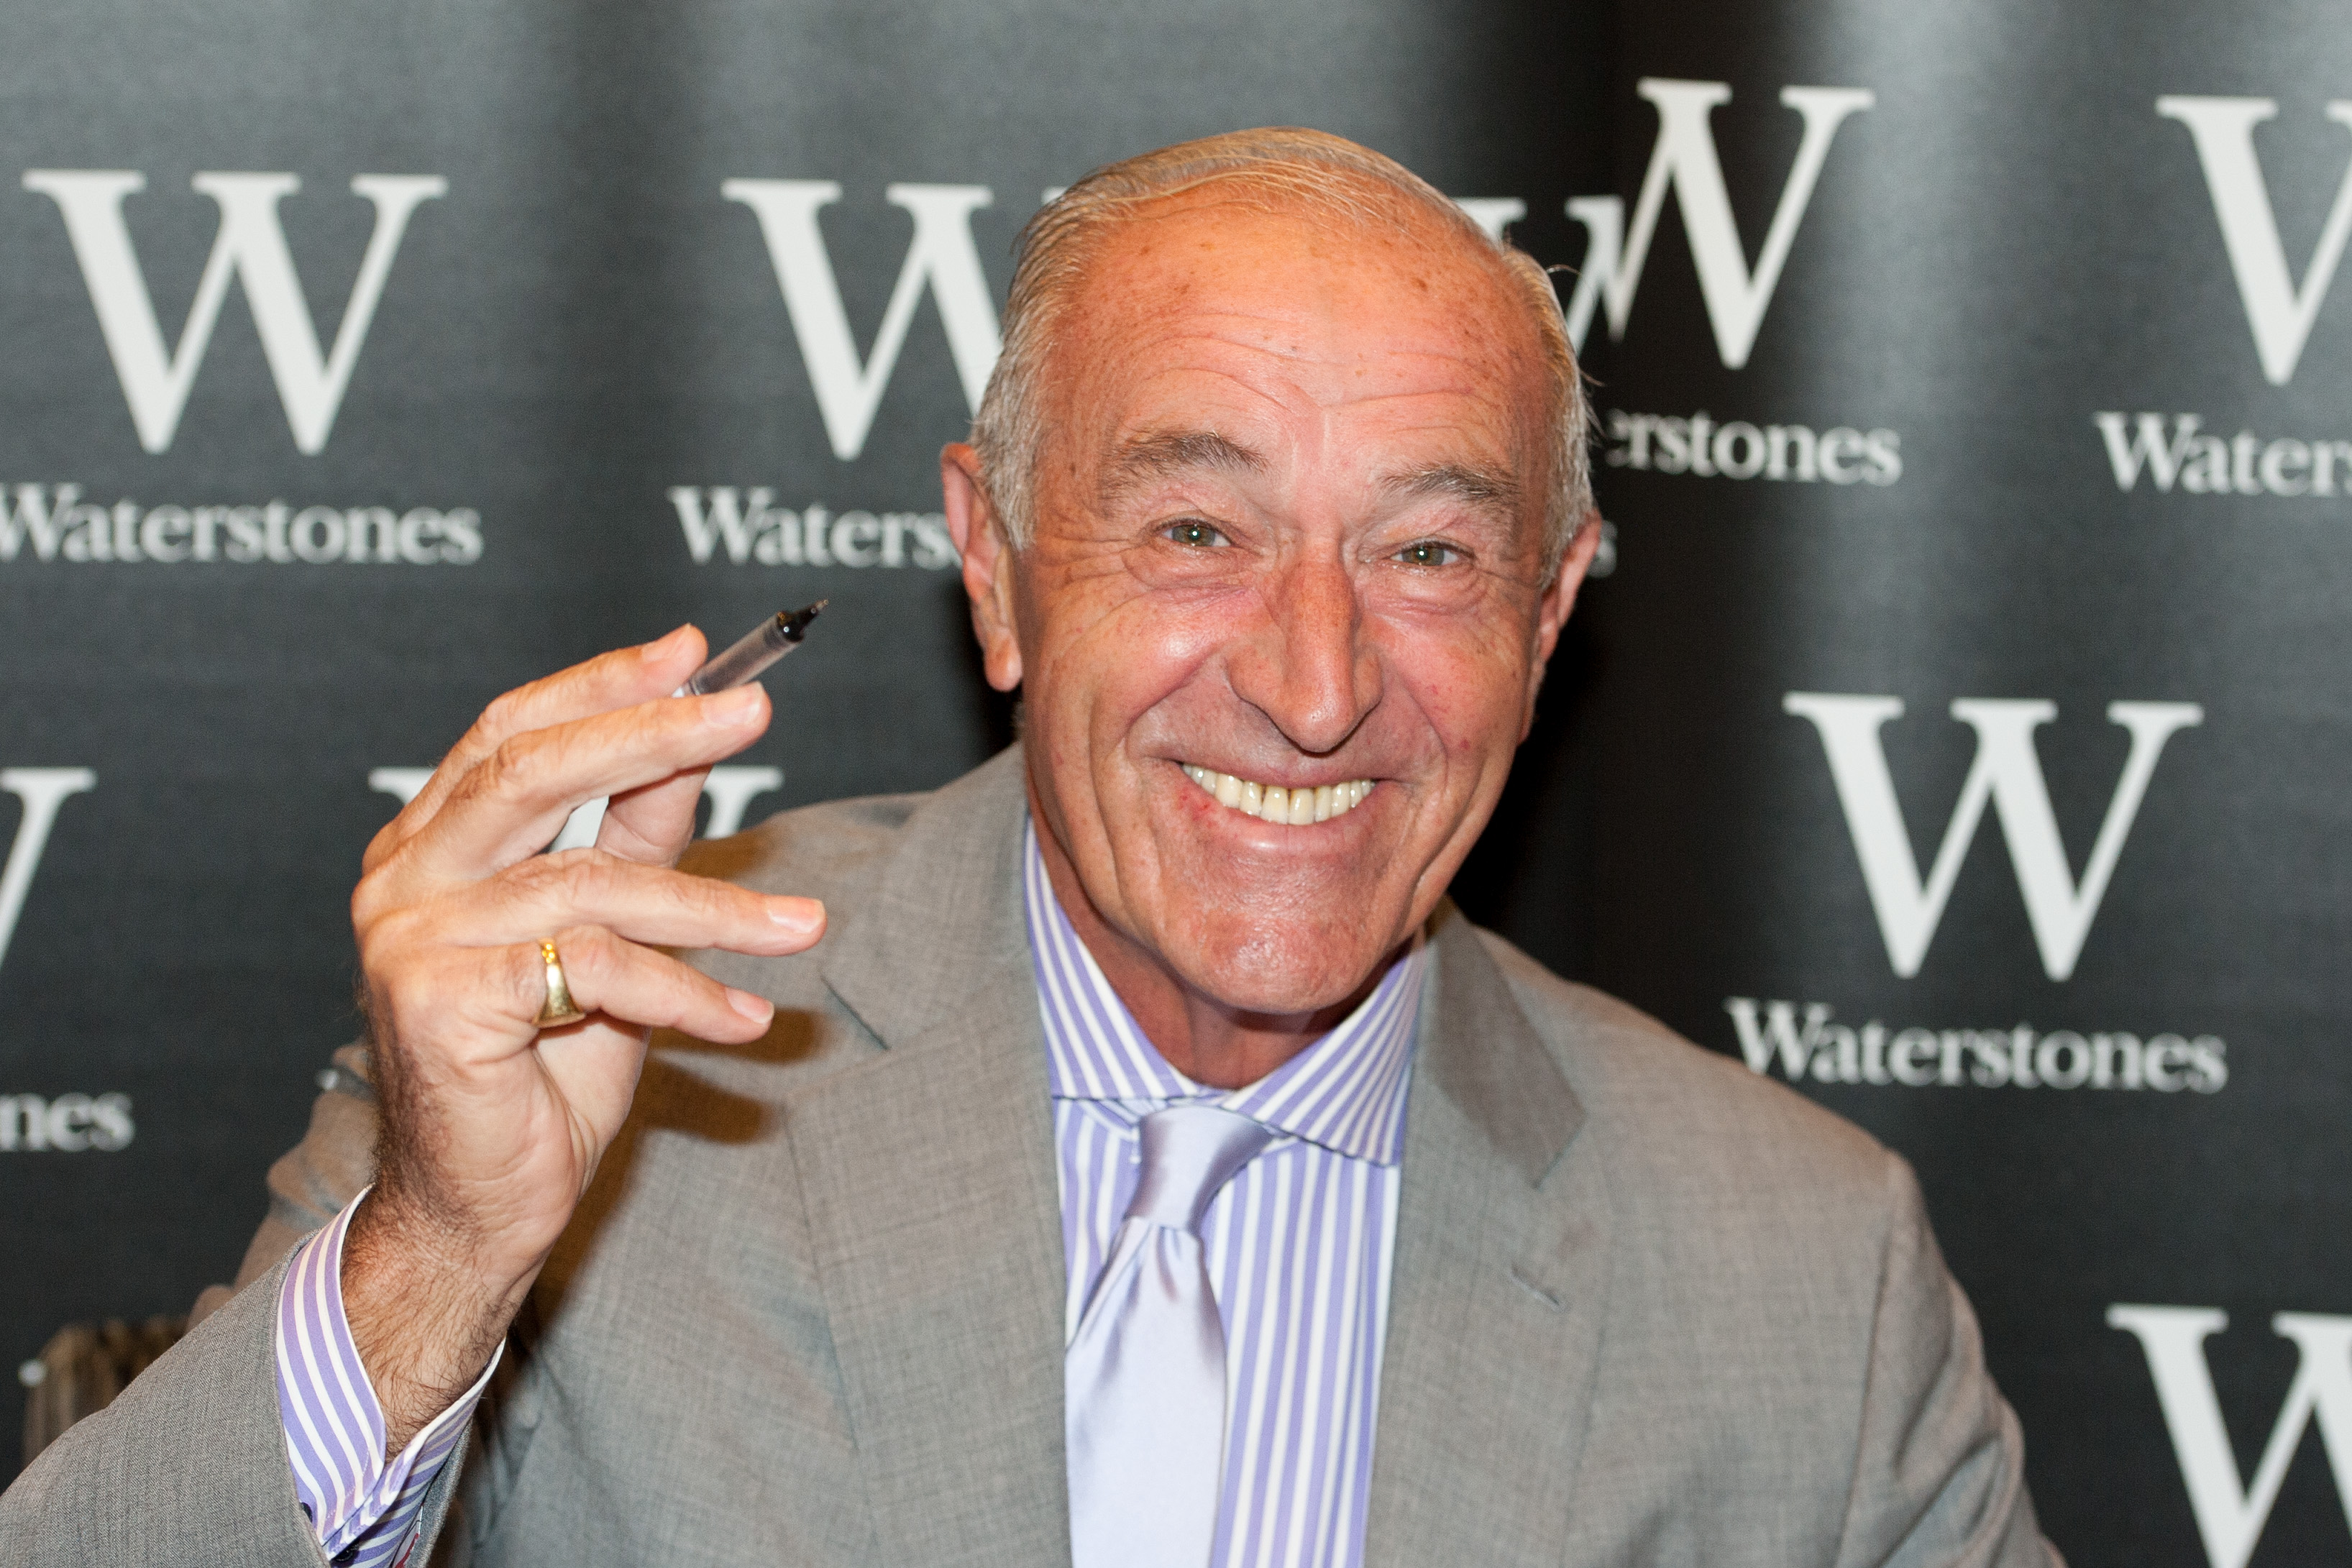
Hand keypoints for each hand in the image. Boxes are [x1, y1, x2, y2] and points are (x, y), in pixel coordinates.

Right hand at [340, 627, 824, 1447]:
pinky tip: (744, 1015)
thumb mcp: (608, 934)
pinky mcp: (439, 1001)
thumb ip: (635, 836)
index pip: (512, 733)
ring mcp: (410, 937)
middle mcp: (404, 877)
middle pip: (535, 771)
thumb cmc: (544, 1070)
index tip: (692, 652)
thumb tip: (697, 739)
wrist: (483, 1206)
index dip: (602, 685)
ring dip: (716, 906)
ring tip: (802, 925)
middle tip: (752, 712)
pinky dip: (685, 990)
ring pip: (589, 883)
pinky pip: (594, 969)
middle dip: (653, 733)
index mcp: (430, 844)